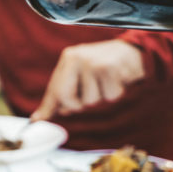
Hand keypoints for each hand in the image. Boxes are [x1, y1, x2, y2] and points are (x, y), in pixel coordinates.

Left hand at [30, 40, 144, 120]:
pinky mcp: (110, 68)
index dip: (50, 107)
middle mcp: (78, 58)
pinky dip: (117, 92)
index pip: (55, 90)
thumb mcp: (81, 75)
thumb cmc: (104, 66)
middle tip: (93, 92)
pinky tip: (120, 79)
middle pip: (68, 99)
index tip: (38, 119)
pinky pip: (110, 96)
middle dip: (80, 104)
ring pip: (92, 101)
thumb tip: (38, 118)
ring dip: (103, 97)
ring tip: (109, 81)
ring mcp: (93, 63)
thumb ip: (61, 95)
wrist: (135, 52)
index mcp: (69, 58)